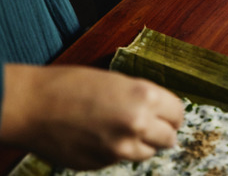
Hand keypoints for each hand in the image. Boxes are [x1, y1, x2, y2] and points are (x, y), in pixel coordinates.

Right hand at [0, 64, 183, 169]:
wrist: (32, 106)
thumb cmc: (71, 86)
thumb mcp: (117, 81)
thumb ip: (143, 98)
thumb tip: (161, 112)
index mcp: (144, 97)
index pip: (178, 113)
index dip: (172, 113)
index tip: (168, 114)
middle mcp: (137, 124)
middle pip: (169, 137)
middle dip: (163, 131)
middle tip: (152, 126)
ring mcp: (119, 148)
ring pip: (148, 153)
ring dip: (142, 144)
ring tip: (123, 130)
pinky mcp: (102, 163)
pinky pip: (121, 159)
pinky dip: (118, 151)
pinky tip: (101, 137)